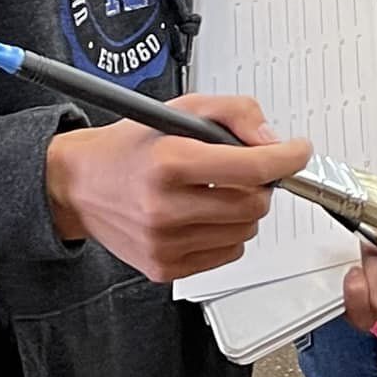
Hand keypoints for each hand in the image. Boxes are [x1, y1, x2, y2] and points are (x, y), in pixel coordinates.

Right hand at [44, 94, 309, 282]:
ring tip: (216, 190)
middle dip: (262, 183)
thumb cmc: (132, 145)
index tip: (298, 152)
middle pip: (254, 203)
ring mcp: (163, 243)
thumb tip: (273, 142)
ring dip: (245, 209)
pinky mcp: (164, 267)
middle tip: (246, 170)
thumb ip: (236, 114)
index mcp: (170, 163)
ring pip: (245, 231)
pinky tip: (203, 214)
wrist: (78, 185)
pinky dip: (228, 233)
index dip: (286, 158)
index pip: (252, 168)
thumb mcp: (183, 109)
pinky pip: (227, 253)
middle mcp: (164, 207)